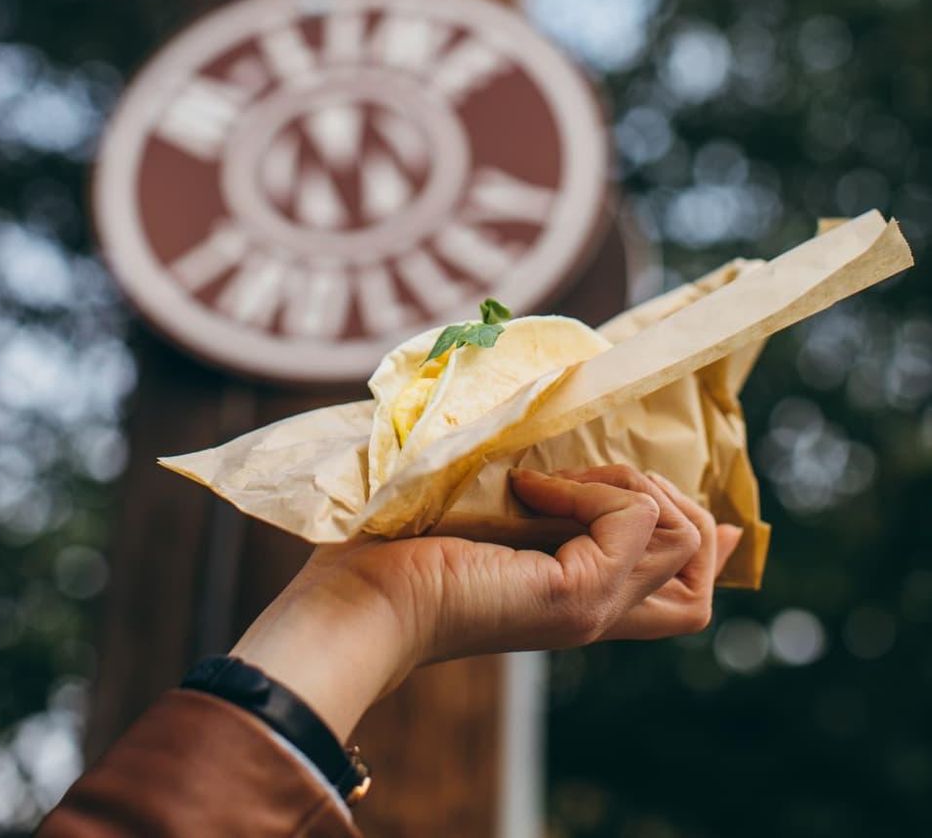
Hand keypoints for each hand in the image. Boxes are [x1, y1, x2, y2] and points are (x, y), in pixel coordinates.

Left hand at [231, 463, 740, 740]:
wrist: (362, 604)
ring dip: (626, 484)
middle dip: (669, 498)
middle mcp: (598, 613)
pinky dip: (589, 487)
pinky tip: (529, 490)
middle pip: (698, 567)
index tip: (712, 519)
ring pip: (679, 534)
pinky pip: (631, 517)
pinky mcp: (575, 592)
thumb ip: (536, 505)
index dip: (707, 549)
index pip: (685, 597)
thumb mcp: (491, 524)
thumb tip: (548, 462)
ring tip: (554, 483)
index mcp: (580, 602)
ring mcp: (593, 606)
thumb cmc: (401, 556)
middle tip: (592, 479)